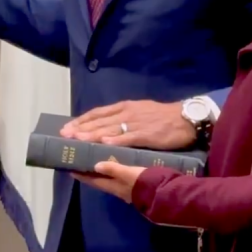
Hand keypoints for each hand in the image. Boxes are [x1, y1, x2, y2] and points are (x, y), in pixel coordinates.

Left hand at [61, 100, 196, 149]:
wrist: (187, 118)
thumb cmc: (163, 117)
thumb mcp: (140, 111)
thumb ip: (123, 118)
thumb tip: (105, 125)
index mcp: (125, 107)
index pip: (98, 113)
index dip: (82, 120)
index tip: (68, 127)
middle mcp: (127, 113)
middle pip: (100, 120)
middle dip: (81, 128)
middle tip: (65, 135)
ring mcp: (136, 123)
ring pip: (110, 129)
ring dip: (92, 134)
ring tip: (77, 139)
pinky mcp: (147, 134)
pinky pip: (129, 137)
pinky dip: (116, 140)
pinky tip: (104, 143)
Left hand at [73, 161, 144, 202]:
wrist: (166, 193)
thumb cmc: (145, 183)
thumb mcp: (128, 174)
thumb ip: (113, 169)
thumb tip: (95, 165)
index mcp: (113, 186)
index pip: (92, 181)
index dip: (81, 175)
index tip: (69, 168)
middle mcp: (117, 188)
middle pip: (99, 180)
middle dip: (89, 172)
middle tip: (80, 160)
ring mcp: (127, 187)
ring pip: (109, 178)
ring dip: (101, 171)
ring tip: (95, 159)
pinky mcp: (136, 183)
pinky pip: (119, 175)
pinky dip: (113, 169)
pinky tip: (116, 162)